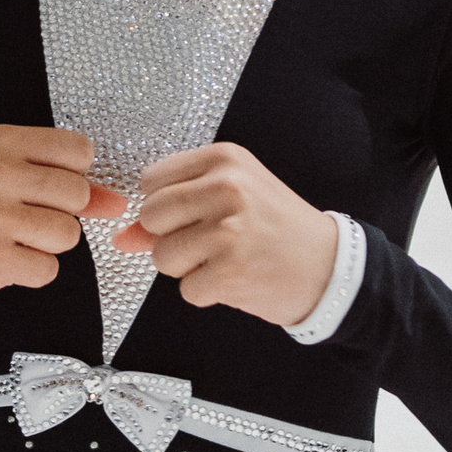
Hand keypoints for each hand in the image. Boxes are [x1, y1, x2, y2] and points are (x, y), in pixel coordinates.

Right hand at [0, 125, 126, 310]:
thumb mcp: (9, 177)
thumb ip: (67, 183)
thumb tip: (119, 202)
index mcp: (1, 141)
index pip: (79, 150)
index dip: (74, 175)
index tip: (45, 187)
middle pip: (78, 195)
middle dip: (64, 214)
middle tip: (26, 218)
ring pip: (69, 235)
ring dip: (48, 246)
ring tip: (14, 239)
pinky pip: (48, 269)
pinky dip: (33, 272)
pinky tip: (4, 261)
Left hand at [112, 142, 335, 327]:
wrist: (329, 265)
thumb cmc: (277, 228)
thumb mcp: (231, 199)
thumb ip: (175, 210)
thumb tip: (121, 238)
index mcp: (224, 159)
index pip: (151, 180)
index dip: (163, 205)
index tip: (193, 214)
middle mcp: (226, 188)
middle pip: (150, 216)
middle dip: (169, 237)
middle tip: (208, 241)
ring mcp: (228, 230)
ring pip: (161, 256)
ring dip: (185, 269)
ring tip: (222, 260)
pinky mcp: (229, 271)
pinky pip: (186, 290)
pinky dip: (205, 293)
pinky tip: (235, 278)